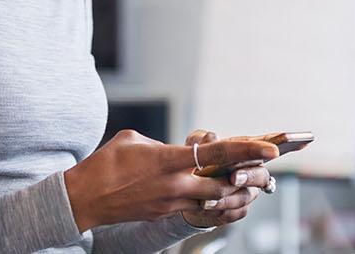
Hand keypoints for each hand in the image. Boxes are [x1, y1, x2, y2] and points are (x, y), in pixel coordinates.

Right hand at [63, 129, 278, 231]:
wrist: (84, 198)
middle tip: (266, 173)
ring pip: (215, 202)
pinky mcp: (164, 215)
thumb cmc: (106, 163)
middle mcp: (174, 184)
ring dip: (234, 194)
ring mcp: (170, 203)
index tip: (271, 148)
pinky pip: (198, 210)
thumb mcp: (134, 139)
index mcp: (168, 159)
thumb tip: (181, 150)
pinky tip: (221, 198)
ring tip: (250, 186)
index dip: (247, 150)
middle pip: (225, 185)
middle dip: (249, 179)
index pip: (217, 154)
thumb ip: (164, 143)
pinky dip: (213, 204)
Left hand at [179, 129, 272, 227]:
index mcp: (244, 150)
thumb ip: (201, 139)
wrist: (185, 191)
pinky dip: (219, 210)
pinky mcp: (238, 210)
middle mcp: (251, 171)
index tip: (274, 149)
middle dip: (249, 177)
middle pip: (261, 175)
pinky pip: (234, 212)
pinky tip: (205, 207)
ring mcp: (247, 192)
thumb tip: (211, 137)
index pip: (265, 143)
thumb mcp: (194, 146)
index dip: (278, 142)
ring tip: (207, 199)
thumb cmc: (195, 162)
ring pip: (246, 197)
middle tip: (234, 177)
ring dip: (227, 198)